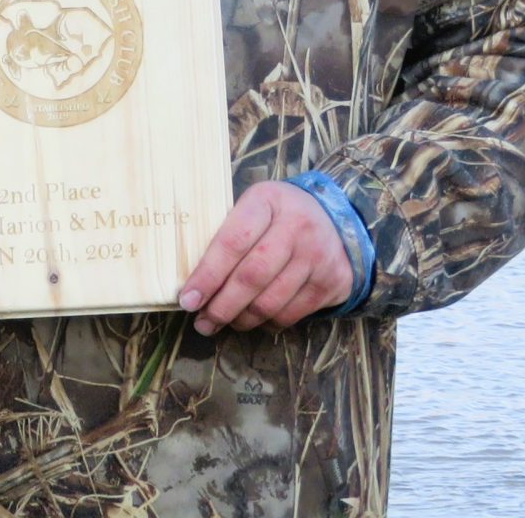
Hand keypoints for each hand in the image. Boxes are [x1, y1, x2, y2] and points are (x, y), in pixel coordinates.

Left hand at [179, 181, 355, 334]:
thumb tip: (192, 280)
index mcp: (266, 201)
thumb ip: (226, 233)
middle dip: (220, 306)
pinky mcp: (332, 283)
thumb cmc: (278, 216)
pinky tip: (252, 319)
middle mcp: (297, 228)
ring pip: (270, 302)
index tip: (187, 299)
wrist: (337, 220)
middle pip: (251, 277)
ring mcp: (318, 256)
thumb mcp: (253, 207)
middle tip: (201, 322)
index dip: (207, 276)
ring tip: (221, 323)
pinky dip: (266, 323)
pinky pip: (291, 314)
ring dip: (240, 319)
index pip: (231, 243)